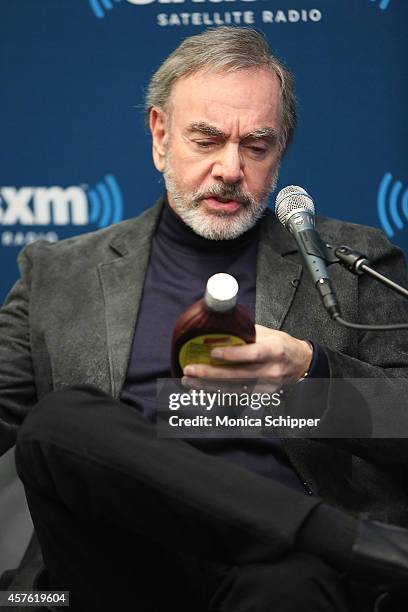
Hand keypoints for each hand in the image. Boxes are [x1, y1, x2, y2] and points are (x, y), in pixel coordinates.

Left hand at [182, 324, 312, 385]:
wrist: (300, 363)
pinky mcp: (261, 395)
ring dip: (209, 386)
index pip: (253, 354)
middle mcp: (271, 370)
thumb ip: (244, 333)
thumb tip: (219, 328)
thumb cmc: (281, 345)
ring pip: (234, 389)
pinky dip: (217, 393)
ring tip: (189, 381)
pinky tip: (202, 389)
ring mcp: (267, 386)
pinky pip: (236, 396)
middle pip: (238, 375)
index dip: (232, 355)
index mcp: (274, 350)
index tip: (212, 353)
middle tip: (190, 370)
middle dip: (211, 374)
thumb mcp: (267, 333)